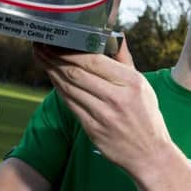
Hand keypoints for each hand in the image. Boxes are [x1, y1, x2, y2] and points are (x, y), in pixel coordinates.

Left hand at [34, 39, 173, 177]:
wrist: (150, 155)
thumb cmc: (146, 115)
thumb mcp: (143, 84)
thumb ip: (124, 60)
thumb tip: (114, 36)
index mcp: (130, 82)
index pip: (93, 60)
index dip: (70, 49)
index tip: (57, 40)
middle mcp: (116, 97)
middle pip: (76, 73)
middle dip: (54, 57)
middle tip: (41, 45)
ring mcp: (103, 115)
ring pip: (69, 88)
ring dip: (51, 71)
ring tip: (41, 58)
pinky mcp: (93, 129)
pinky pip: (70, 104)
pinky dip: (59, 89)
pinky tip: (52, 78)